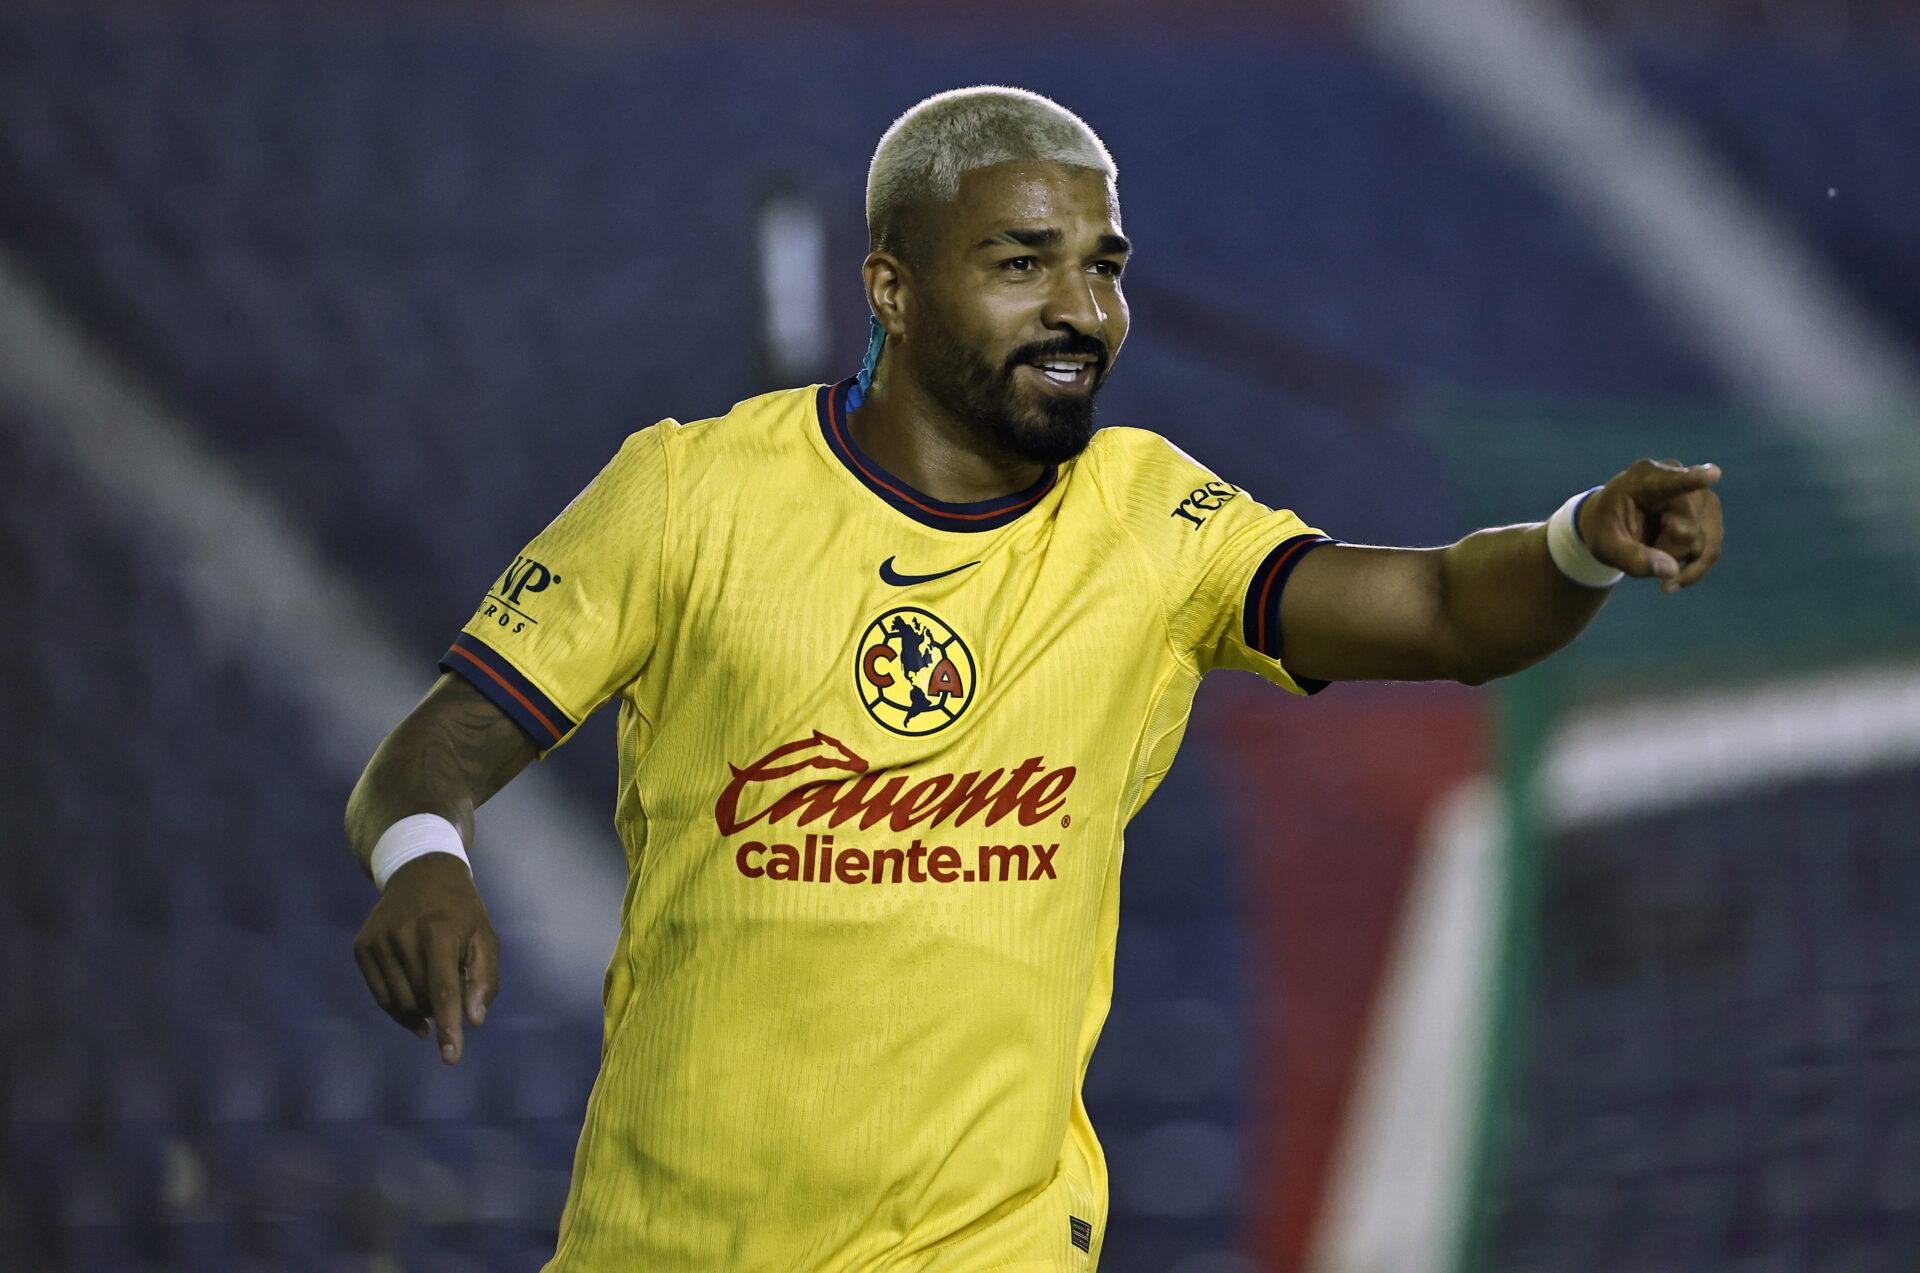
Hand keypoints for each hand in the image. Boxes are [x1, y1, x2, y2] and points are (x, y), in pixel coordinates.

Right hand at [352, 853, 498, 1063]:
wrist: (420, 874)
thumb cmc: (461, 911)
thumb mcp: (485, 937)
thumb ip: (484, 979)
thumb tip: (473, 1020)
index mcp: (439, 931)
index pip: (442, 989)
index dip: (449, 1026)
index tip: (451, 1057)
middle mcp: (402, 935)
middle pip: (421, 1000)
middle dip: (442, 1008)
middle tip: (455, 986)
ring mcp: (377, 941)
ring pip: (399, 1003)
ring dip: (421, 1009)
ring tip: (435, 988)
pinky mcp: (361, 947)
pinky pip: (381, 997)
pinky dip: (400, 1010)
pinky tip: (416, 1009)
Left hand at [1579, 458, 1722, 594]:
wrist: (1614, 521)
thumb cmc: (1606, 528)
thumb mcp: (1605, 547)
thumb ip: (1632, 559)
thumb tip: (1672, 570)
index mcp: (1643, 479)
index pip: (1672, 482)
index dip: (1693, 479)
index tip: (1713, 474)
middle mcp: (1679, 478)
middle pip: (1688, 530)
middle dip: (1664, 551)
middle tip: (1637, 545)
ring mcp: (1699, 493)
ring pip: (1704, 543)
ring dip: (1676, 558)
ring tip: (1650, 549)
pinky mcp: (1709, 511)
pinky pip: (1711, 549)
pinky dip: (1692, 568)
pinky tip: (1671, 579)